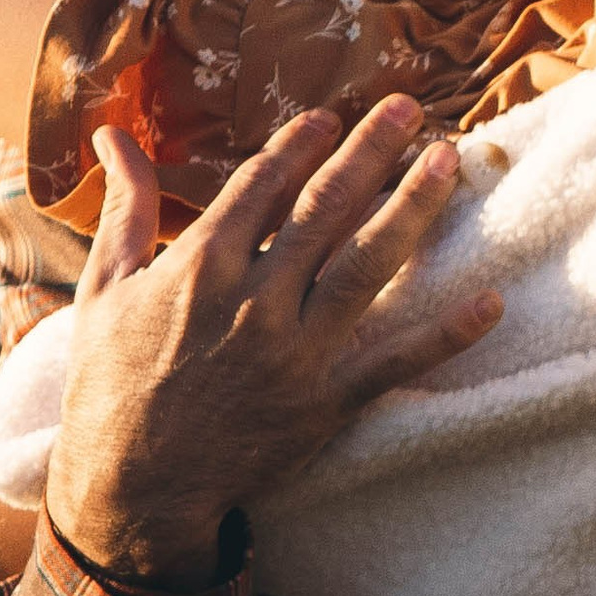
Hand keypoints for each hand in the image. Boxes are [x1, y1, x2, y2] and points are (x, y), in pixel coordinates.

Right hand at [46, 100, 499, 589]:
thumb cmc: (110, 385)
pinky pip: (394, 364)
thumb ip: (125, 207)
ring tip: (447, 161)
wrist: (130, 487)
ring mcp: (294, 353)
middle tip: (408, 108)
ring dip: (411, 209)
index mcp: (200, 266)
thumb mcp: (104, 289)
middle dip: (369, 151)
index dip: (301, 145)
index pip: (264, 186)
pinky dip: (445, 335)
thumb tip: (112, 131)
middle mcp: (254, 301)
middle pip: (325, 209)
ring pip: (365, 266)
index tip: (333, 115)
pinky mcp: (325, 405)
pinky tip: (491, 302)